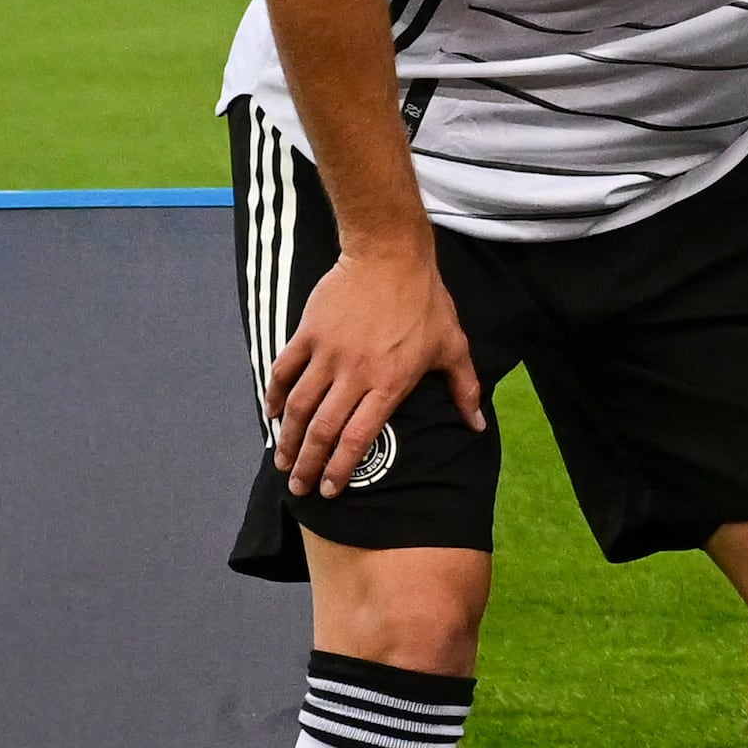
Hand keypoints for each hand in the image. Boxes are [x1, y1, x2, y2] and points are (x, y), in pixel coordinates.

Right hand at [264, 237, 484, 500]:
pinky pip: (283, 371)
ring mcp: (328, 354)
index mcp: (389, 383)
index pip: (358, 438)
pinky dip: (273, 395)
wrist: (391, 256)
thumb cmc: (426, 302)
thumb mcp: (453, 346)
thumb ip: (464, 389)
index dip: (340, 468)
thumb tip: (477, 425)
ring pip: (297, 406)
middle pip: (322, 430)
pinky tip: (270, 414)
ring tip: (281, 460)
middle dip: (307, 464)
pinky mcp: (308, 334)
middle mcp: (355, 374)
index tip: (329, 490)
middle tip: (296, 487)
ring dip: (286, 438)